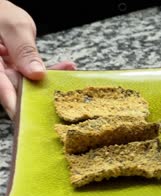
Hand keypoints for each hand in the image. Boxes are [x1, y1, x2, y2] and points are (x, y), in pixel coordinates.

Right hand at [0, 1, 75, 118]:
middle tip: (63, 100)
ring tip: (69, 73)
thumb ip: (24, 50)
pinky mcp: (16, 68)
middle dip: (41, 95)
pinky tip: (66, 66)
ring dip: (50, 80)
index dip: (17, 106)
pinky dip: (49, 69)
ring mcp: (7, 71)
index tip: (32, 118)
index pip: (3, 90)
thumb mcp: (13, 27)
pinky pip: (33, 72)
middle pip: (18, 90)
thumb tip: (37, 74)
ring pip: (29, 82)